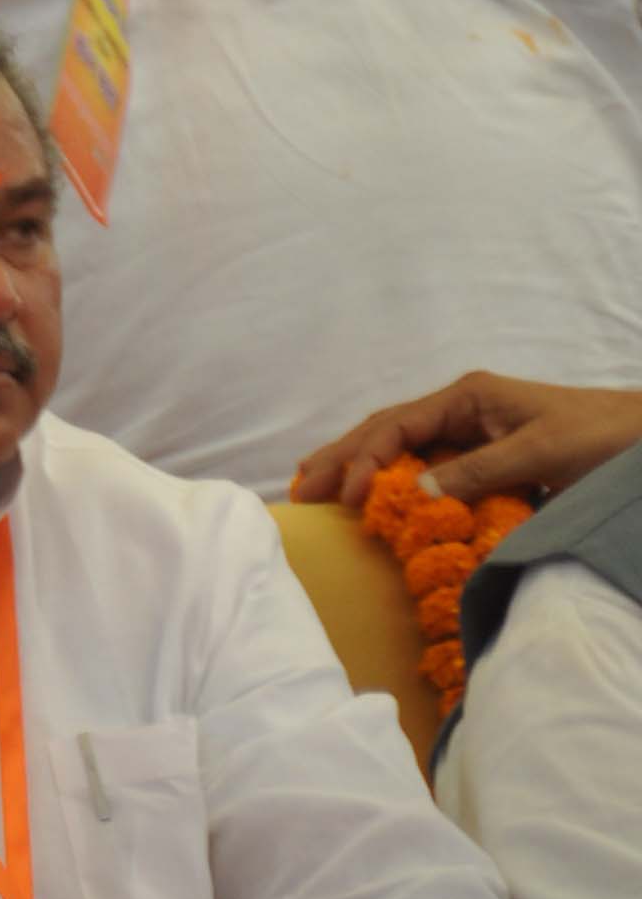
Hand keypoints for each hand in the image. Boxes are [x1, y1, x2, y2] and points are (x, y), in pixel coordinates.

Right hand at [289, 368, 641, 511]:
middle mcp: (461, 411)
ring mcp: (471, 434)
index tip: (348, 496)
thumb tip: (415, 491)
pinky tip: (377, 500)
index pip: (399, 426)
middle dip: (343, 455)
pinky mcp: (486, 459)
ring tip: (319, 486)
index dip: (366, 459)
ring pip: (403, 450)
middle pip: (388, 432)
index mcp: (467, 397)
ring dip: (361, 467)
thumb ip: (479, 470)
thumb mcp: (540, 453)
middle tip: (301, 486)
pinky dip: (396, 483)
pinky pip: (430, 470)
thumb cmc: (597, 439)